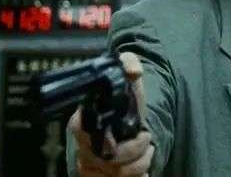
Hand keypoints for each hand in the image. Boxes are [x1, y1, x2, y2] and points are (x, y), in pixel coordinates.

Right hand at [68, 52, 152, 176]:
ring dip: (140, 164)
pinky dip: (136, 176)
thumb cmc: (125, 102)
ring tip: (147, 151)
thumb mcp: (128, 81)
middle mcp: (82, 146)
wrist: (128, 120)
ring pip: (116, 174)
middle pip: (107, 159)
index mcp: (82, 122)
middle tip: (147, 138)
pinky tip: (142, 169)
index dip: (114, 137)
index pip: (85, 132)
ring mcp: (88, 164)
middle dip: (135, 151)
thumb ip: (129, 66)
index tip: (140, 131)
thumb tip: (133, 68)